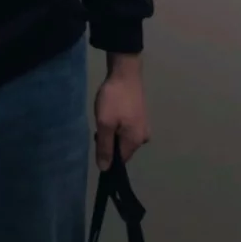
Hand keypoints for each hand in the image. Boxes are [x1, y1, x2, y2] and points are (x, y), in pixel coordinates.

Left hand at [94, 55, 149, 170]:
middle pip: (121, 149)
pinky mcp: (140, 116)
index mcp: (136, 141)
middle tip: (100, 124)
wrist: (125, 72)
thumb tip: (105, 169)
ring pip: (122, 138)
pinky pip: (126, 128)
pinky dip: (117, 124)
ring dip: (112, 131)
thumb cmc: (114, 99)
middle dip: (109, 141)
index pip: (119, 160)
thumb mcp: (105, 123)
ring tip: (106, 115)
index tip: (97, 141)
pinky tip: (111, 112)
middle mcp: (143, 137)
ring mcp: (143, 126)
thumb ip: (104, 147)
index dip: (107, 155)